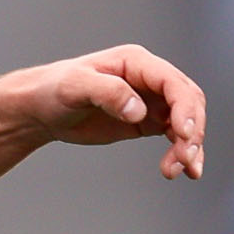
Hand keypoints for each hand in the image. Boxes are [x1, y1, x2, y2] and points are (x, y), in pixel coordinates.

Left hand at [9, 44, 207, 178]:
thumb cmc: (54, 89)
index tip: (183, 134)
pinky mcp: (146, 122)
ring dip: (190, 146)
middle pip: (188, 102)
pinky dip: (181, 152)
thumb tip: (137, 109)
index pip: (173, 83)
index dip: (184, 108)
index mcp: (136, 63)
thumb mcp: (75, 86)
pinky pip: (174, 135)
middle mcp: (149, 80)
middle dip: (192, 131)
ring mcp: (150, 101)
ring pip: (186, 121)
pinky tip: (181, 171)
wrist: (41, 108)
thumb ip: (107, 92)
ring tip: (179, 171)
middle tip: (183, 159)